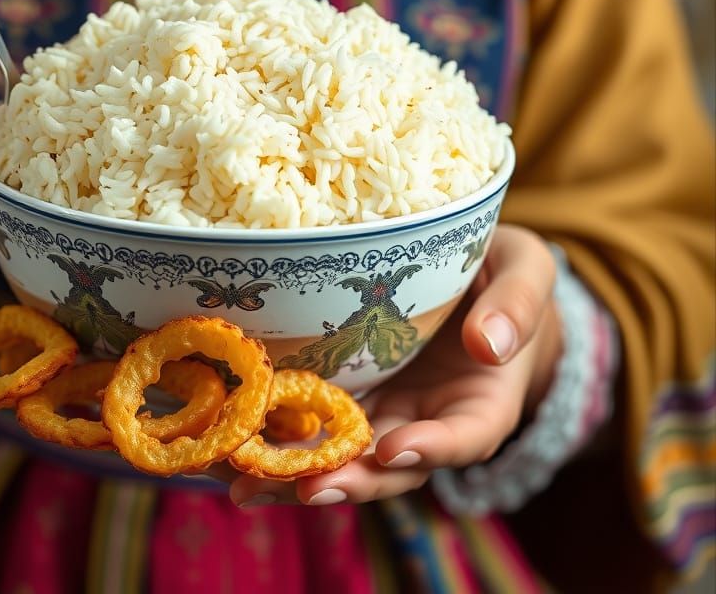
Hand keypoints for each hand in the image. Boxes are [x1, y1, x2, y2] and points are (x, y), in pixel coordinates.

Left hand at [228, 225, 562, 507]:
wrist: (471, 273)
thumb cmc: (503, 272)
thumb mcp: (527, 272)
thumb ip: (517, 306)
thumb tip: (489, 346)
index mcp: (484, 400)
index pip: (466, 437)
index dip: (433, 449)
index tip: (396, 447)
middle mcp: (430, 418)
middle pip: (393, 465)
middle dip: (351, 480)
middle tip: (306, 488)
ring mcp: (385, 408)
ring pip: (346, 454)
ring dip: (299, 473)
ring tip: (247, 482)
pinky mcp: (347, 389)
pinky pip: (315, 418)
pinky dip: (278, 435)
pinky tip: (232, 444)